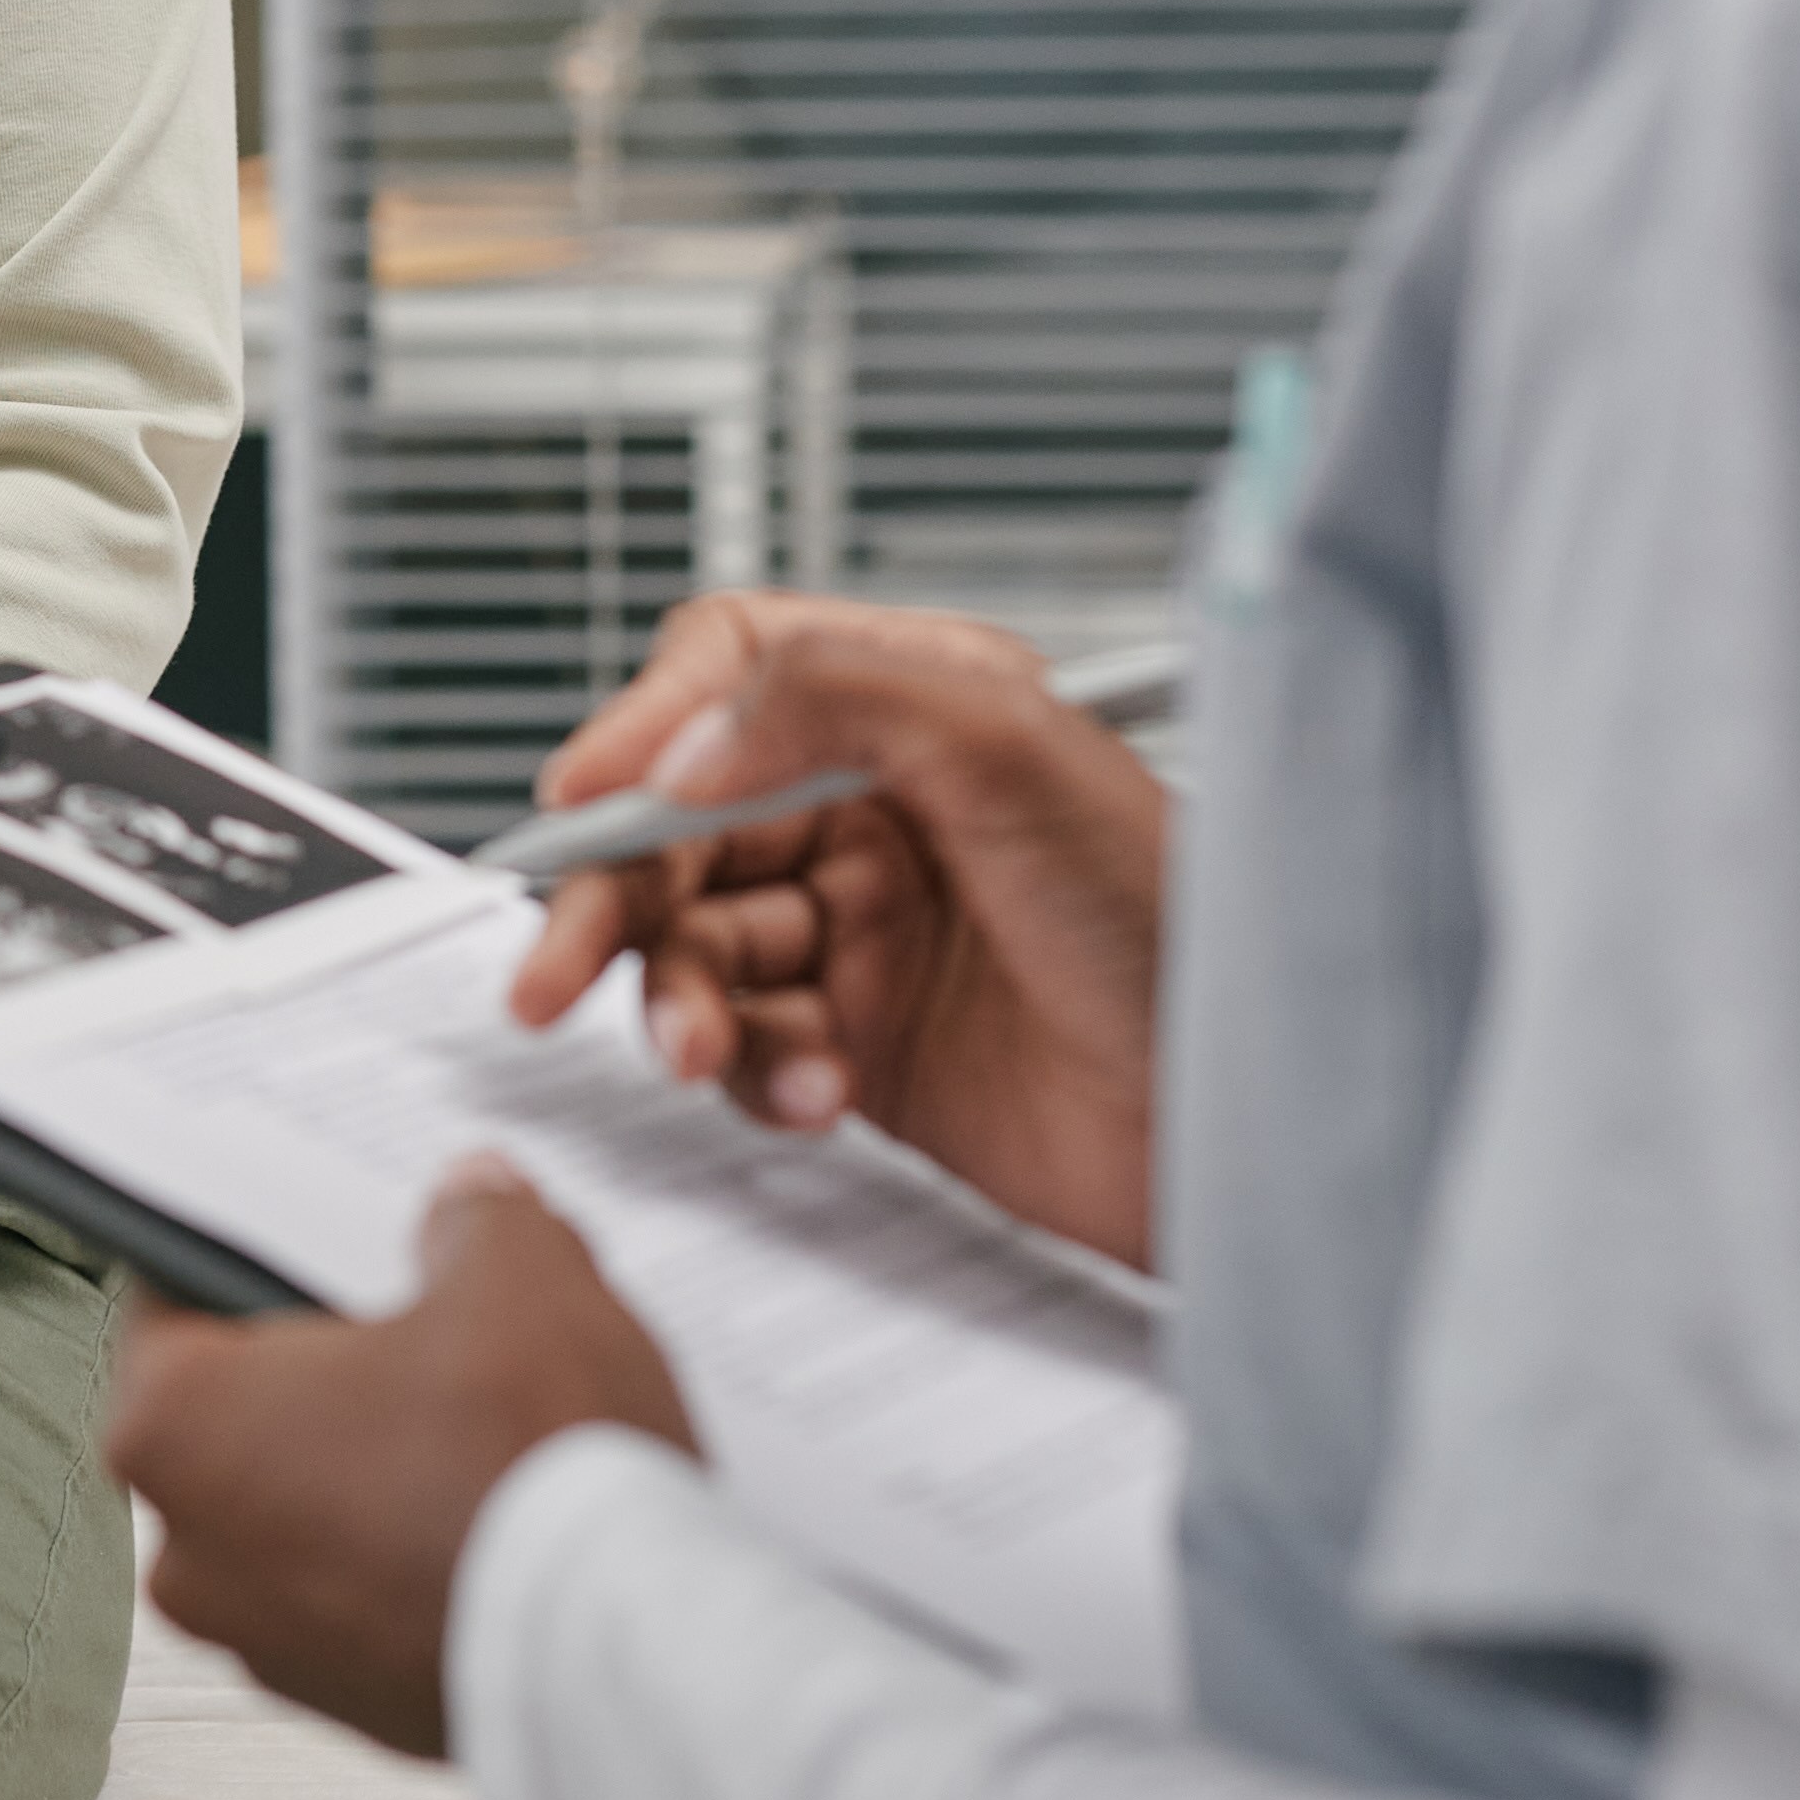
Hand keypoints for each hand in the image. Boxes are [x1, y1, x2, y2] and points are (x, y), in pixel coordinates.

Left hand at [102, 1162, 686, 1757]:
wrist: (621, 1661)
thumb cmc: (529, 1474)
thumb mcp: (520, 1277)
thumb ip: (478, 1222)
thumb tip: (470, 1205)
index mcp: (176, 1425)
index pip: (173, 1301)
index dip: (257, 1259)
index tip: (312, 1245)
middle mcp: (192, 1551)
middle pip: (240, 1420)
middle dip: (325, 1378)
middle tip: (423, 1335)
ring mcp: (268, 1644)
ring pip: (303, 1518)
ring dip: (371, 1476)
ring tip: (480, 1432)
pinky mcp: (351, 1706)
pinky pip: (363, 1600)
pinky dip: (412, 1562)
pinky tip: (496, 1521)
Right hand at [503, 593, 1174, 1273]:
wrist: (1249, 1120)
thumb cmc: (1179, 922)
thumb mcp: (1015, 753)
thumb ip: (834, 700)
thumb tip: (679, 749)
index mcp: (912, 709)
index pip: (727, 679)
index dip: (642, 735)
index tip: (584, 802)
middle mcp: (878, 811)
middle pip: (678, 832)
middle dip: (612, 903)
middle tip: (551, 975)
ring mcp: (867, 932)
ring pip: (697, 948)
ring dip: (680, 1002)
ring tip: (703, 1053)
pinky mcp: (867, 1046)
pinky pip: (750, 1048)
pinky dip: (756, 1074)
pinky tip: (814, 1093)